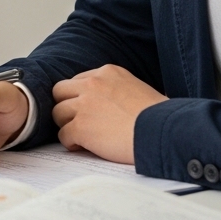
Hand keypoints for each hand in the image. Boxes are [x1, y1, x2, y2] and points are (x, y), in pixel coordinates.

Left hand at [51, 65, 166, 164]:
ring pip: (58, 112)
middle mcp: (93, 84)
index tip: (87, 110)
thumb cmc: (158, 117)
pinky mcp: (80, 126)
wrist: (162, 132)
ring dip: (67, 124)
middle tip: (78, 121)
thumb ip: (116, 90)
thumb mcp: (137, 89)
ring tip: (82, 136)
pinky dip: (71, 142)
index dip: (80, 97)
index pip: (78, 80)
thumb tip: (106, 104)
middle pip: (60, 91)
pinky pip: (63, 135)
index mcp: (107, 72)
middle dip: (66, 107)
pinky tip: (84, 146)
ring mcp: (84, 105)